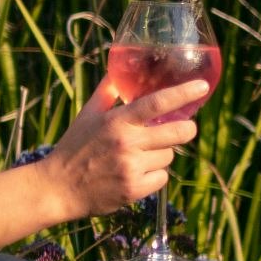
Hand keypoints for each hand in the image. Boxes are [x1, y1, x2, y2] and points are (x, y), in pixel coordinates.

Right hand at [39, 76, 208, 223]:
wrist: (57, 188)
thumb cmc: (73, 148)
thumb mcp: (87, 115)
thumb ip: (106, 92)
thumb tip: (117, 71)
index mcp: (117, 121)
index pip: (157, 103)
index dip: (183, 93)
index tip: (202, 87)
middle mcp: (127, 143)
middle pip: (179, 133)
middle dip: (186, 130)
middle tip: (184, 129)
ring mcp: (132, 167)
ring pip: (169, 156)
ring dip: (161, 155)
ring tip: (140, 157)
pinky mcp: (134, 189)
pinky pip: (162, 178)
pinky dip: (154, 176)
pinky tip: (136, 174)